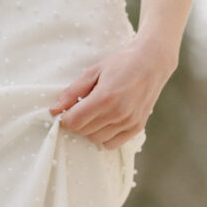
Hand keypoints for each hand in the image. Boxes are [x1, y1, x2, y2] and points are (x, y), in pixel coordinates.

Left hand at [48, 34, 177, 148]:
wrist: (152, 62)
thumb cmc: (120, 64)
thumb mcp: (92, 72)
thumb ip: (71, 92)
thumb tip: (54, 110)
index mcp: (105, 98)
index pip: (74, 122)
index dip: (65, 118)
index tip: (68, 111)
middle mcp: (118, 113)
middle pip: (83, 131)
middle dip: (78, 122)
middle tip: (84, 107)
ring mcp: (129, 122)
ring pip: (96, 139)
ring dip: (91, 129)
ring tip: (98, 112)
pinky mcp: (137, 127)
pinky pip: (112, 144)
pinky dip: (105, 136)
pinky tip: (107, 121)